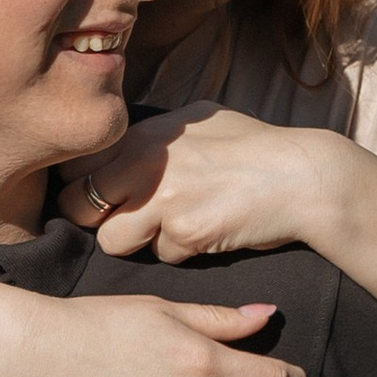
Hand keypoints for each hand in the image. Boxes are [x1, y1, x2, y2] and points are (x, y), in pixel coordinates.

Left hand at [70, 106, 350, 265]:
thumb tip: (127, 144)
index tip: (105, 198)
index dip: (86, 187)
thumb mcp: (199, 120)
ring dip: (137, 243)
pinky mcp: (184, 232)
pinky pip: (161, 255)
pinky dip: (181, 252)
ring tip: (170, 230)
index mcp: (142, 134)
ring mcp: (161, 198)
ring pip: (111, 241)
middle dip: (97, 220)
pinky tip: (207, 233)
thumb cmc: (255, 148)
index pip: (76, 166)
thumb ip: (156, 134)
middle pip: (77, 206)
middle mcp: (143, 162)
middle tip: (124, 223)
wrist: (301, 177)